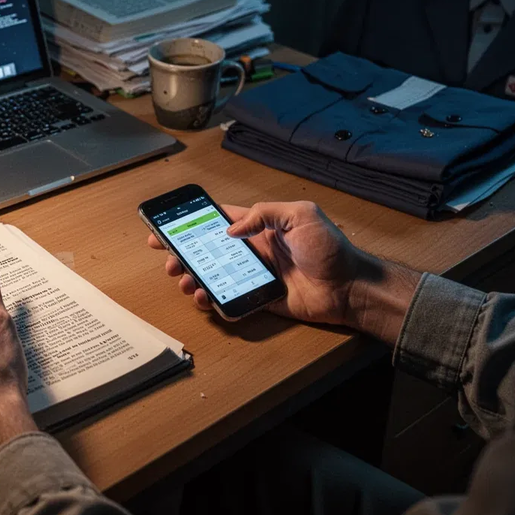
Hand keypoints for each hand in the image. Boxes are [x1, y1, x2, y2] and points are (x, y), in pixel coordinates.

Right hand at [147, 201, 418, 341]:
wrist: (348, 287)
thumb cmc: (329, 248)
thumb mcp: (301, 215)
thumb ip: (264, 214)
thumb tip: (231, 230)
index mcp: (261, 227)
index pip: (220, 221)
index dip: (192, 222)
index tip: (166, 226)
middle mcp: (253, 251)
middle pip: (208, 251)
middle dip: (183, 253)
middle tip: (166, 260)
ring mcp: (253, 277)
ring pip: (213, 276)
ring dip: (192, 277)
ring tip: (182, 279)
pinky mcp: (258, 300)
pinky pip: (228, 300)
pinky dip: (211, 299)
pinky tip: (203, 296)